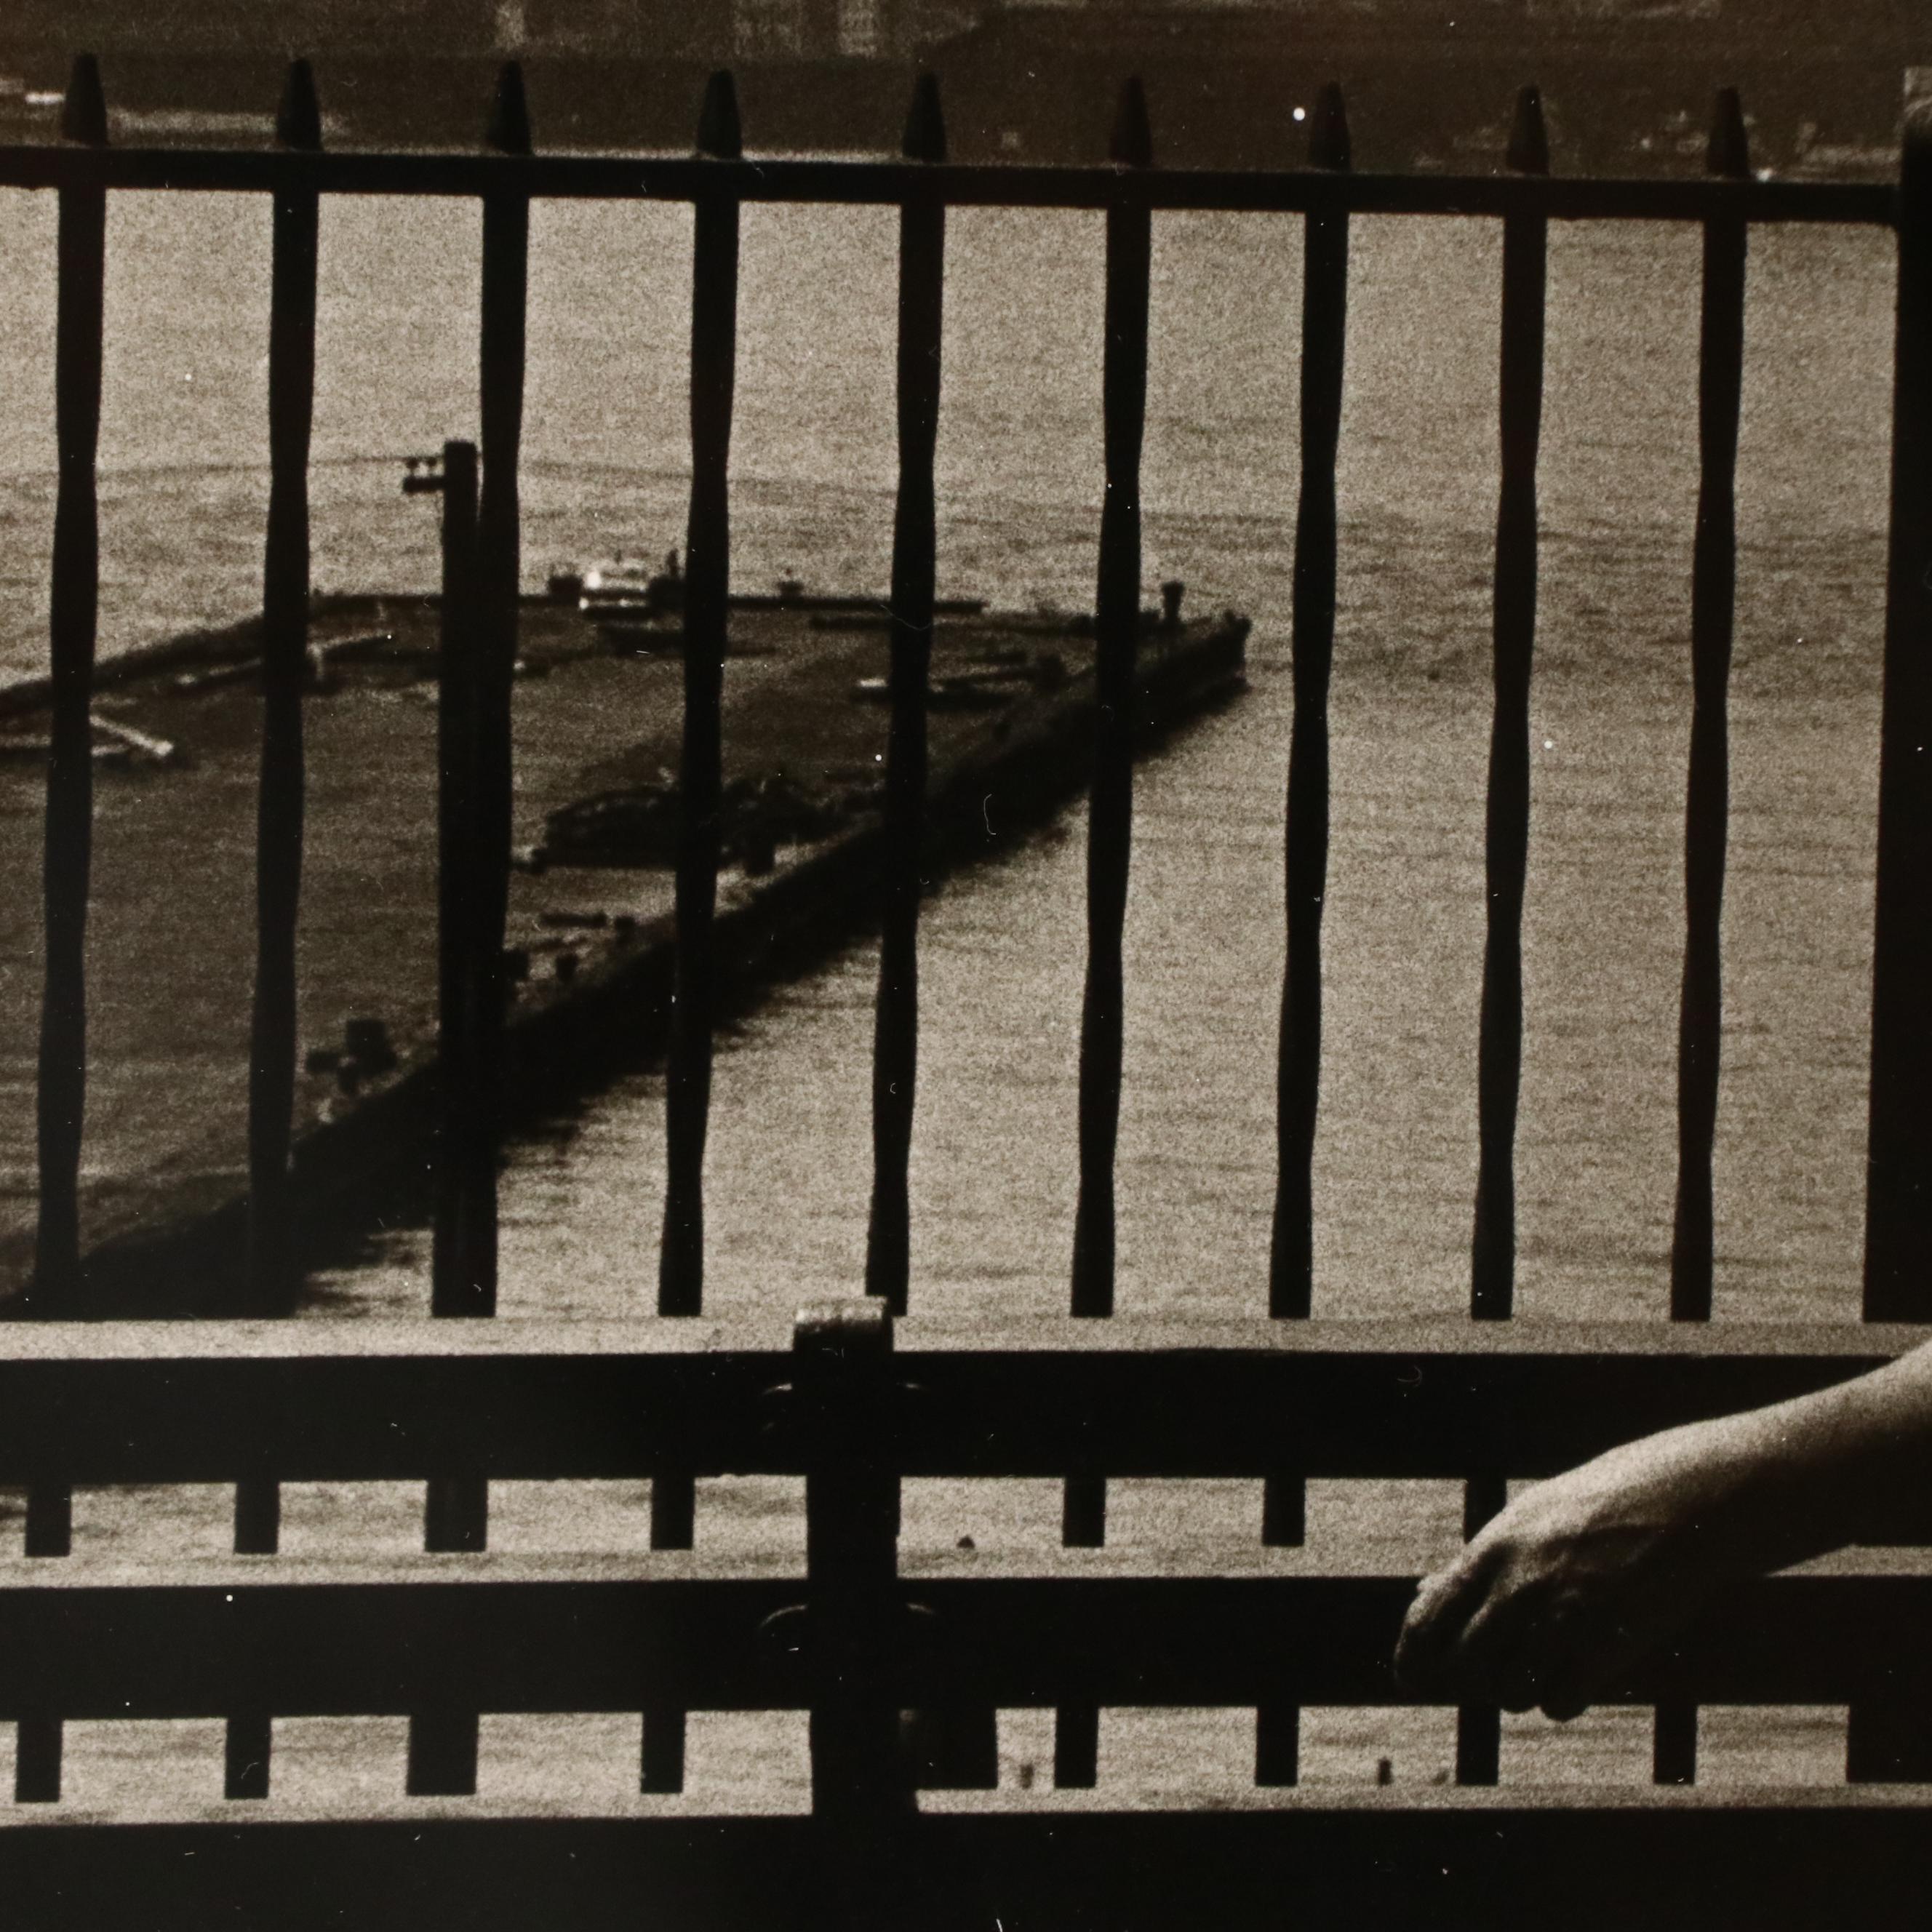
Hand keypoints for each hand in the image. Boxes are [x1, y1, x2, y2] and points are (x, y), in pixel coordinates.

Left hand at [1393, 1414, 1779, 1719]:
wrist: (1680, 1501)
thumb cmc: (1598, 1505)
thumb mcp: (1526, 1518)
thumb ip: (1478, 1560)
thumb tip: (1427, 1593)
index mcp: (1492, 1550)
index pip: (1428, 1617)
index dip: (1411, 1655)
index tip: (1409, 1678)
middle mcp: (1518, 1587)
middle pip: (1463, 1665)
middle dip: (1468, 1679)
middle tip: (1486, 1673)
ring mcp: (1562, 1619)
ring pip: (1509, 1691)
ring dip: (1518, 1689)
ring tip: (1540, 1665)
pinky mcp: (1606, 1647)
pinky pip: (1558, 1703)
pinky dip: (1561, 1699)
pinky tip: (1574, 1677)